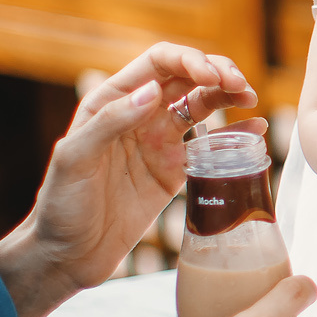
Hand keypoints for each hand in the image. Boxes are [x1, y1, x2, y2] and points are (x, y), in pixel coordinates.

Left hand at [9, 42, 259, 304]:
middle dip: (216, 72)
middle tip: (240, 85)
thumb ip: (110, 122)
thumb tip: (154, 91)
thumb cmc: (61, 206)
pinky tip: (254, 128)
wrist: (68, 256)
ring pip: (201, 104)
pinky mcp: (175, 170)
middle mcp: (138, 114)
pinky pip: (209, 144)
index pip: (157, 63)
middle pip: (186, 76)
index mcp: (111, 101)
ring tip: (249, 96)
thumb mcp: (75, 160)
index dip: (188, 60)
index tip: (210, 76)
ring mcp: (159, 141)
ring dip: (228, 93)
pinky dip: (234, 133)